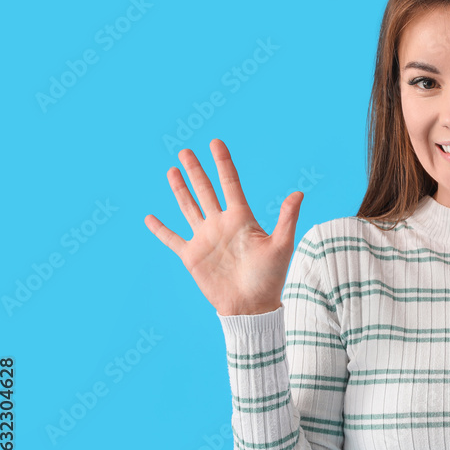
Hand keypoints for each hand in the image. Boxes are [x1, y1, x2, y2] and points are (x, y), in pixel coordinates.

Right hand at [144, 138, 303, 315]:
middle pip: (205, 190)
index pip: (230, 183)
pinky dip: (160, 229)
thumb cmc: (270, 278)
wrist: (251, 307)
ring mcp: (205, 239)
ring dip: (180, 189)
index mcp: (241, 218)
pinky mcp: (192, 256)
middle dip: (196, 170)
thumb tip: (299, 192)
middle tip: (186, 151)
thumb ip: (287, 218)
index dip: (223, 163)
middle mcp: (221, 224)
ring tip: (172, 170)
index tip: (216, 142)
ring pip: (188, 207)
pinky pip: (172, 239)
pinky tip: (150, 217)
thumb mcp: (281, 246)